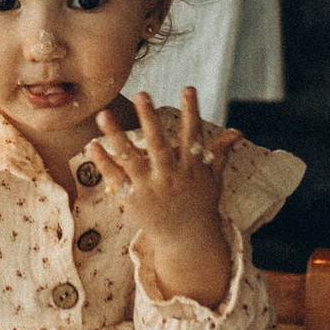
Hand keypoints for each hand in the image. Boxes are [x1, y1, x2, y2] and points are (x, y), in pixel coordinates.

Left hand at [87, 90, 229, 305]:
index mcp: (191, 167)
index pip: (192, 135)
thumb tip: (237, 132)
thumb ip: (220, 153)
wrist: (187, 242)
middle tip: (142, 93)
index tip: (188, 88)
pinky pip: (115, 177)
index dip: (192, 111)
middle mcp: (170, 176)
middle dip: (150, 118)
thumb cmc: (200, 205)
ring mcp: (150, 188)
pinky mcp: (133, 199)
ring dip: (116, 135)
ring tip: (103, 114)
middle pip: (158, 144)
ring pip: (130, 158)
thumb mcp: (213, 179)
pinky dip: (103, 162)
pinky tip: (92, 144)